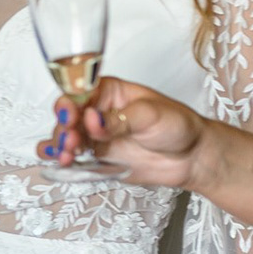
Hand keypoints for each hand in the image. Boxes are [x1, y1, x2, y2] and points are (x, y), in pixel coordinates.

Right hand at [39, 76, 205, 188]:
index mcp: (109, 91)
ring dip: (60, 145)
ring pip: (65, 136)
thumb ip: (119, 119)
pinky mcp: (97, 157)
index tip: (69, 116)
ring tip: (68, 156)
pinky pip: (72, 156)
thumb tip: (92, 120)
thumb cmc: (178, 126)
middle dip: (63, 127)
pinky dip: (60, 159)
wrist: (193, 158)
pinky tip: (59, 162)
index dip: (69, 103)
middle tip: (71, 141)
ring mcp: (95, 135)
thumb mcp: (151, 115)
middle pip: (67, 115)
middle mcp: (97, 111)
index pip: (78, 91)